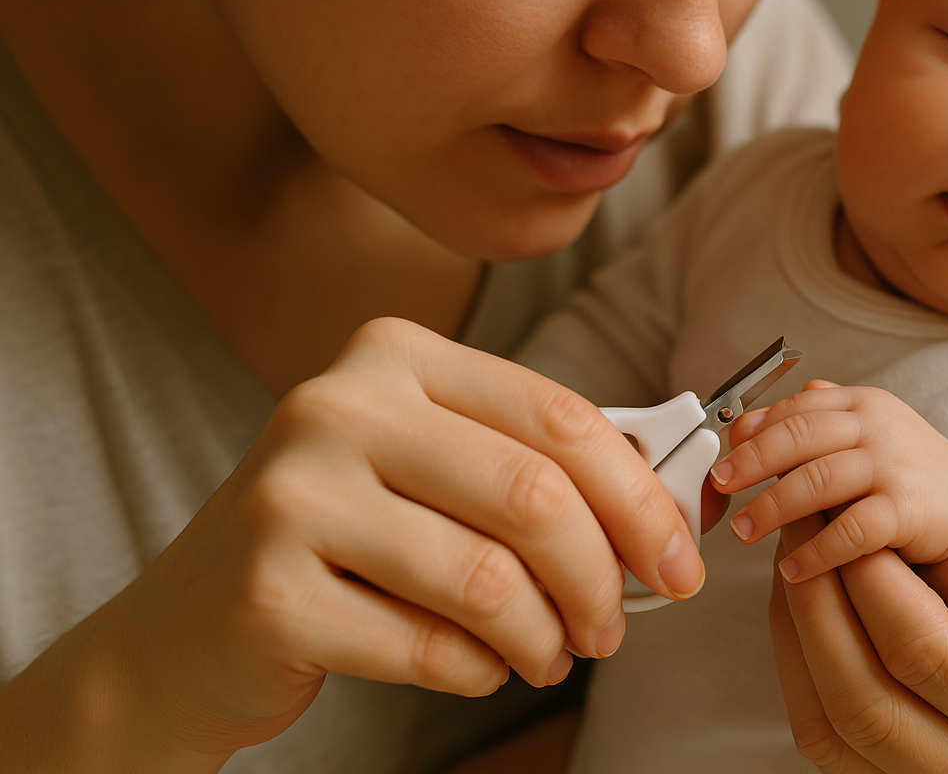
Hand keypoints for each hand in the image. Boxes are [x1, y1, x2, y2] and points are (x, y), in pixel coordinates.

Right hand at [0, 318, 704, 772]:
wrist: (190, 628)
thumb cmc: (346, 541)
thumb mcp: (436, 472)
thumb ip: (537, 469)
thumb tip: (670, 510)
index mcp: (395, 355)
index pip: (559, 417)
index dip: (640, 498)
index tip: (679, 562)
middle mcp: (338, 405)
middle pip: (534, 496)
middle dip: (602, 578)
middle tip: (615, 630)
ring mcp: (293, 493)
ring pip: (490, 580)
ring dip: (543, 637)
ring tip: (547, 654)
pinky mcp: (268, 589)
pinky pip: (430, 646)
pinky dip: (477, 671)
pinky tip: (474, 666)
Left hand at [710, 381, 947, 593]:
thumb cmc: (904, 469)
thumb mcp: (862, 431)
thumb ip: (811, 420)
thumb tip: (747, 421)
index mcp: (859, 403)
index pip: (796, 408)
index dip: (754, 430)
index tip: (722, 454)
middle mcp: (875, 428)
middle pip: (801, 436)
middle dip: (753, 461)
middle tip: (720, 485)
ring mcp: (892, 467)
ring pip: (819, 480)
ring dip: (773, 507)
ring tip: (744, 530)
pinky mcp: (906, 511)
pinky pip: (852, 530)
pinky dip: (817, 551)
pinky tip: (792, 569)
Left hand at [765, 367, 947, 773]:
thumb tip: (877, 539)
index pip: (933, 653)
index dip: (876, 586)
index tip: (856, 531)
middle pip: (868, 699)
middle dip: (820, 606)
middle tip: (806, 532)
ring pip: (835, 729)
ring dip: (799, 635)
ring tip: (796, 561)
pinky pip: (827, 741)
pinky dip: (800, 668)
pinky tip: (801, 610)